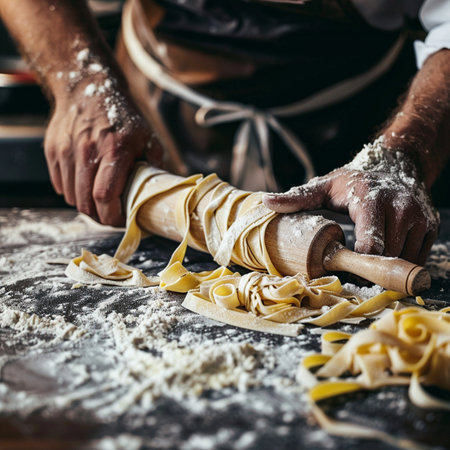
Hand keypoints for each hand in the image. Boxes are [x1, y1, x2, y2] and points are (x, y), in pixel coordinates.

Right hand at [44, 75, 162, 225]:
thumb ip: (155, 163)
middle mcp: (87, 151)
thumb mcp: (146, 135)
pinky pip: (60, 184)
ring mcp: (66, 151)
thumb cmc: (121, 114)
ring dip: (85, 206)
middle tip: (111, 217)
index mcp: (114, 149)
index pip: (105, 196)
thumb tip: (163, 189)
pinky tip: (85, 186)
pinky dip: (72, 192)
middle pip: (86, 202)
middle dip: (99, 217)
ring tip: (99, 203)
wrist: (87, 87)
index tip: (121, 221)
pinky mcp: (53, 151)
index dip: (112, 217)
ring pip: (71, 196)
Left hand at [263, 140, 438, 264]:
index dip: (357, 260)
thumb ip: (297, 197)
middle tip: (354, 262)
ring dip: (386, 264)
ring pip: (404, 259)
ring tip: (370, 254)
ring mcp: (420, 216)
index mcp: (370, 198)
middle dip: (369, 264)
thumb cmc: (353, 182)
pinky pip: (418, 256)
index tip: (344, 263)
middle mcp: (400, 206)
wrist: (394, 167)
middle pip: (387, 255)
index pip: (370, 243)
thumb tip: (266, 202)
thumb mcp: (323, 186)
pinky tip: (387, 249)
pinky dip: (402, 260)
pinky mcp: (431, 225)